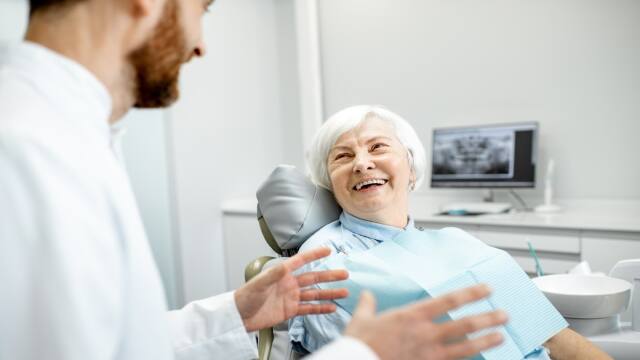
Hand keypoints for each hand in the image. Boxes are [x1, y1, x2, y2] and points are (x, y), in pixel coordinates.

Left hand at [234, 247, 347, 331]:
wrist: (239, 316)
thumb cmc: (245, 297)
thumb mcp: (258, 284)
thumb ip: (272, 275)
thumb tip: (284, 266)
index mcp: (282, 274)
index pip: (301, 261)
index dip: (315, 255)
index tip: (328, 250)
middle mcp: (289, 284)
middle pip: (313, 278)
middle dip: (329, 276)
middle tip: (345, 274)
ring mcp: (291, 297)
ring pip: (314, 294)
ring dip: (329, 293)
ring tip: (344, 292)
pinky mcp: (290, 310)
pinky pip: (309, 309)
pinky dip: (320, 309)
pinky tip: (331, 308)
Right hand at [344, 284, 507, 359]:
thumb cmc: (359, 344)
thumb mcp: (361, 320)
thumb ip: (368, 305)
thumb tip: (367, 295)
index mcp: (411, 316)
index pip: (449, 300)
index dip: (471, 294)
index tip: (487, 289)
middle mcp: (425, 333)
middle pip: (464, 324)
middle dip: (487, 318)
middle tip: (504, 315)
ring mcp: (429, 353)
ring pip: (465, 346)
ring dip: (485, 341)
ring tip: (501, 336)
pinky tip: (479, 359)